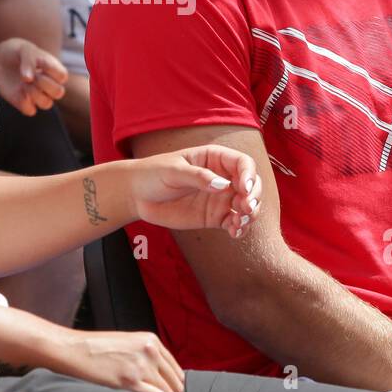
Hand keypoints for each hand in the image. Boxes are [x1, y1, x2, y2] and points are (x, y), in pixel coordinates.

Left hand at [0, 38, 66, 115]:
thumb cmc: (17, 52)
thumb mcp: (24, 50)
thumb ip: (29, 61)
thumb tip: (28, 79)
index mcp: (54, 70)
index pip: (62, 76)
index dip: (52, 72)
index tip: (40, 62)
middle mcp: (48, 85)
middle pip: (58, 92)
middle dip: (44, 83)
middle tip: (32, 75)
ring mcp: (37, 95)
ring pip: (47, 104)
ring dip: (35, 93)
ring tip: (24, 83)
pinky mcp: (24, 103)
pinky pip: (30, 111)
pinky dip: (24, 102)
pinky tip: (18, 90)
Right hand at [51, 329, 184, 391]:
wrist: (76, 348)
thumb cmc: (99, 348)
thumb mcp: (129, 343)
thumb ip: (147, 354)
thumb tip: (161, 375)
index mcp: (151, 340)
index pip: (176, 368)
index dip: (177, 384)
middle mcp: (150, 351)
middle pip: (176, 381)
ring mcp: (140, 365)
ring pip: (168, 391)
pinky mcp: (129, 380)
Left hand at [127, 145, 261, 238]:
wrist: (138, 195)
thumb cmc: (154, 174)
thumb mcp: (173, 171)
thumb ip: (197, 177)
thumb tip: (222, 185)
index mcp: (215, 158)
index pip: (243, 163)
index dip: (249, 175)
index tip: (244, 189)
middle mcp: (223, 178)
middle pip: (251, 185)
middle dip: (254, 197)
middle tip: (245, 208)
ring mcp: (220, 198)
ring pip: (246, 206)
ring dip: (250, 215)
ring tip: (239, 222)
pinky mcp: (215, 217)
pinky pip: (234, 223)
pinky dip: (239, 228)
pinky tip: (234, 233)